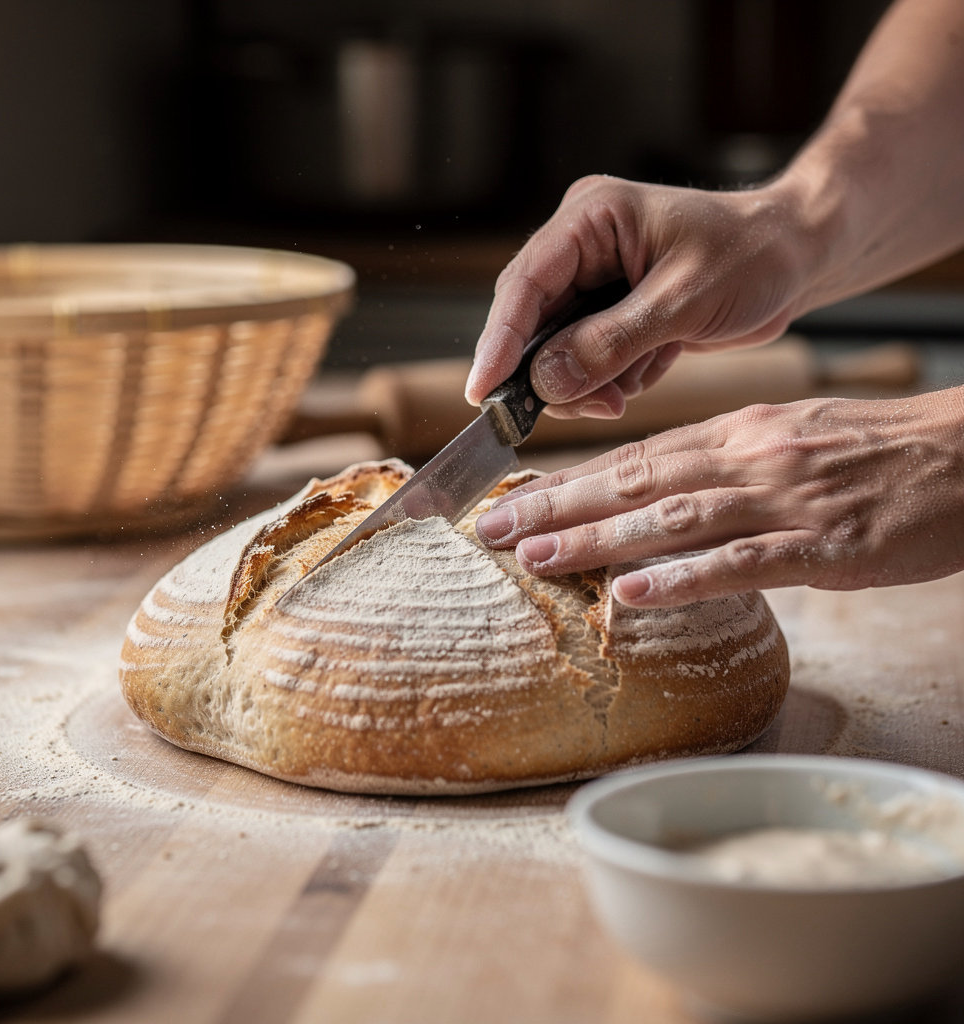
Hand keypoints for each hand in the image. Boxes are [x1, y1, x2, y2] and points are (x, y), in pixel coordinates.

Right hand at [464, 174, 818, 417]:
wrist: (797, 258)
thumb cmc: (753, 255)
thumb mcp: (683, 301)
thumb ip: (610, 342)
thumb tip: (544, 382)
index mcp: (592, 217)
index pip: (525, 283)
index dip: (499, 340)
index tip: (482, 391)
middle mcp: (582, 245)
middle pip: (531, 321)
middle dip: (555, 371)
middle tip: (594, 404)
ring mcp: (593, 280)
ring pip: (556, 349)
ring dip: (590, 381)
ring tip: (633, 386)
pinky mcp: (609, 311)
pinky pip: (587, 359)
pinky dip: (613, 378)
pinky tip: (651, 366)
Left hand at [474, 389, 963, 605]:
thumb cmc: (876, 452)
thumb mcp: (786, 440)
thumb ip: (719, 462)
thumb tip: (656, 489)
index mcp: (735, 435)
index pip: (632, 458)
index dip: (567, 479)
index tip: (512, 498)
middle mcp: (746, 460)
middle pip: (634, 483)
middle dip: (557, 507)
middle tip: (490, 529)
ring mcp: (783, 502)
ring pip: (672, 519)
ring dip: (598, 539)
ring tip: (535, 557)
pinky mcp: (825, 546)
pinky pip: (742, 562)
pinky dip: (683, 578)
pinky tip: (632, 594)